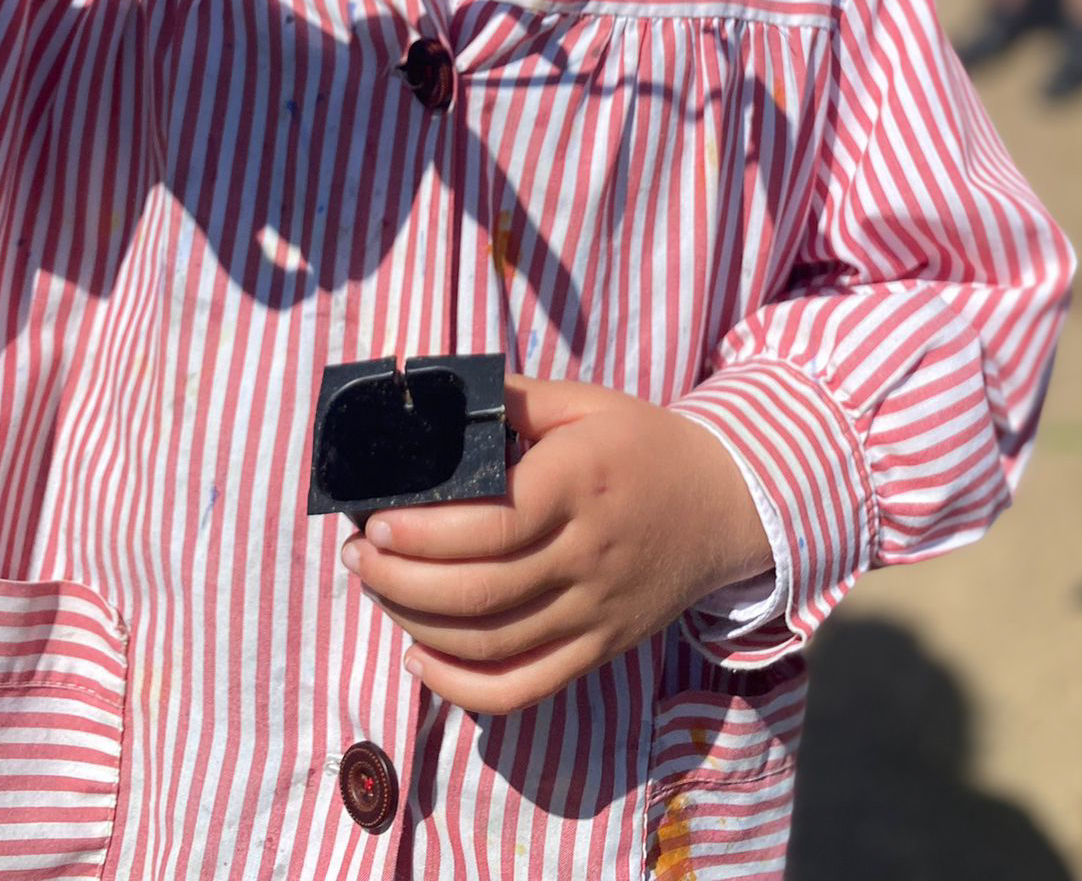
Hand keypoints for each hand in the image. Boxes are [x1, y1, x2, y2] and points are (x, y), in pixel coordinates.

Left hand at [340, 374, 773, 715]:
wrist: (725, 505)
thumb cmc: (642, 446)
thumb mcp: (586, 403)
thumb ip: (513, 401)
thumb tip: (435, 393)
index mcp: (579, 486)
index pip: (492, 525)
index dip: (423, 535)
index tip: (374, 524)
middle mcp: (588, 556)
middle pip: (480, 591)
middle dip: (401, 581)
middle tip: (357, 558)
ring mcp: (595, 613)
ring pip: (491, 644)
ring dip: (417, 626)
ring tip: (376, 592)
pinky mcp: (599, 650)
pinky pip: (523, 689)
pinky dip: (461, 689)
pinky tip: (418, 661)